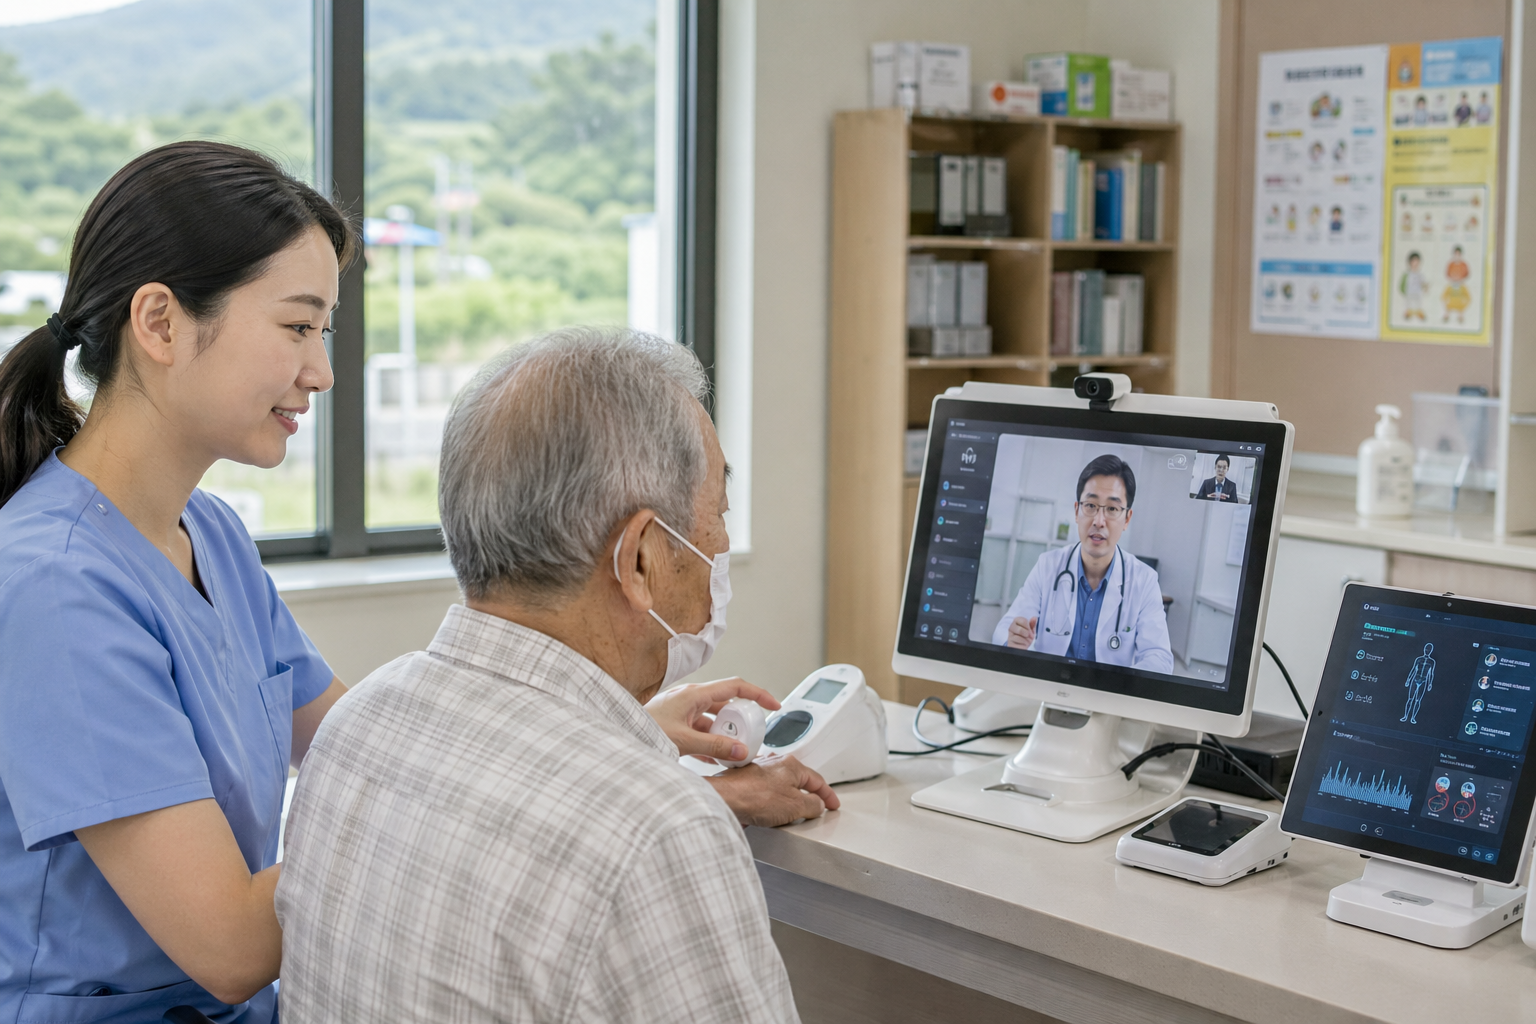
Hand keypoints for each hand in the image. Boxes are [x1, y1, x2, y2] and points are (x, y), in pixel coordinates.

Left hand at [645, 677, 780, 761]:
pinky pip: (700, 730)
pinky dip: (710, 742)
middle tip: (749, 738)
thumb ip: (714, 746)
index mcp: (694, 694)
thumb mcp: (683, 741)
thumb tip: (741, 750)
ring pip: (712, 720)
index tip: (773, 705)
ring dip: (723, 735)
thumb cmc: (643, 730)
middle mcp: (689, 698)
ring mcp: (682, 710)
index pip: (736, 686)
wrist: (619, 737)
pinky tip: (713, 758)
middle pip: (726, 705)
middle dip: (739, 722)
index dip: (758, 694)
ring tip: (732, 752)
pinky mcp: (675, 723)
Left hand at [706, 754, 839, 826]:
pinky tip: (767, 815)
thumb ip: (813, 805)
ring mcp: (758, 772)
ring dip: (788, 802)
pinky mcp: (745, 783)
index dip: (828, 795)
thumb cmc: (754, 796)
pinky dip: (771, 805)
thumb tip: (818, 805)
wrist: (724, 799)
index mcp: (791, 765)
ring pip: (781, 788)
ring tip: (787, 817)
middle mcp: (774, 764)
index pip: (817, 780)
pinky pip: (766, 795)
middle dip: (807, 797)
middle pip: (798, 782)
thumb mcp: (795, 805)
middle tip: (813, 812)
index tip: (833, 805)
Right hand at [1005, 616, 1036, 648]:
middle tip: (1028, 636)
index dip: (1028, 626)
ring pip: (1018, 638)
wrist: (1023, 646)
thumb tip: (1034, 618)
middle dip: (1026, 634)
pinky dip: (1023, 645)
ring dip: (1025, 640)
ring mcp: (1010, 636)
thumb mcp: (1031, 630)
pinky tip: (1022, 644)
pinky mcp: (1010, 643)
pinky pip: (1017, 644)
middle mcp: (1011, 628)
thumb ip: (1032, 624)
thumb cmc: (1026, 637)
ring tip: (1025, 641)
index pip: (1023, 621)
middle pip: (1020, 630)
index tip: (1030, 630)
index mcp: (1016, 622)